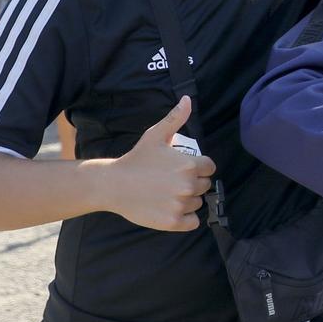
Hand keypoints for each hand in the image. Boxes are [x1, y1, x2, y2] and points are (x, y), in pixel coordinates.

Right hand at [103, 97, 215, 231]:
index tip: (183, 169)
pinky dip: (186, 218)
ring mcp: (181, 205)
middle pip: (204, 186)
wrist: (113, 184)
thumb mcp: (155, 135)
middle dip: (193, 183)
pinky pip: (193, 221)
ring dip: (188, 200)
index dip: (199, 168)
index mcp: (190, 165)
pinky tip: (172, 209)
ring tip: (168, 193)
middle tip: (172, 181)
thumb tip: (188, 100)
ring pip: (198, 203)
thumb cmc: (136, 158)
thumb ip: (175, 118)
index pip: (209, 168)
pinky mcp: (173, 222)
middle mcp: (188, 185)